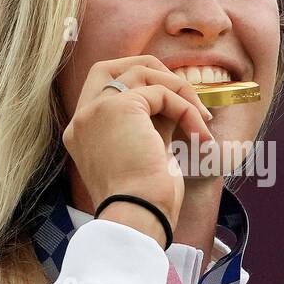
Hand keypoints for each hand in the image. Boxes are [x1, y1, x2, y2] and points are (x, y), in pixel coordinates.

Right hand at [62, 55, 214, 239]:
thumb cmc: (146, 199)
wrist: (139, 216)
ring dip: (179, 91)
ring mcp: (95, 110)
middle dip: (151, 70)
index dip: (136, 83)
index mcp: (81, 133)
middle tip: (184, 93)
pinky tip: (198, 132)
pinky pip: (161, 93)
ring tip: (201, 119)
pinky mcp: (118, 107)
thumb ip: (151, 121)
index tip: (169, 100)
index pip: (101, 87)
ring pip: (141, 73)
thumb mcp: (145, 150)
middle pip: (110, 67)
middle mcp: (82, 119)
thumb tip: (175, 97)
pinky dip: (185, 108)